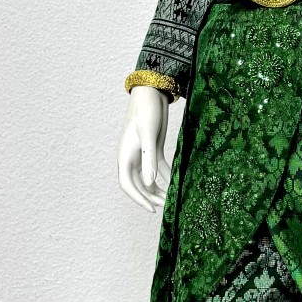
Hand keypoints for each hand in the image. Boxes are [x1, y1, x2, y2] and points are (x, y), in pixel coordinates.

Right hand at [117, 85, 178, 211]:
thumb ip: (149, 159)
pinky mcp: (154, 149)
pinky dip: (166, 178)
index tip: (152, 209)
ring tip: (171, 200)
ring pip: (149, 179)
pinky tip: (176, 186)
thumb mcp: (148, 135)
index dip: (138, 199)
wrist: (151, 92)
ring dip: (158, 190)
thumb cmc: (146, 111)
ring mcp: (143, 154)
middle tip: (167, 206)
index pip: (127, 184)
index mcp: (125, 155)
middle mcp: (132, 158)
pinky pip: (159, 169)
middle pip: (139, 185)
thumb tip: (149, 183)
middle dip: (151, 197)